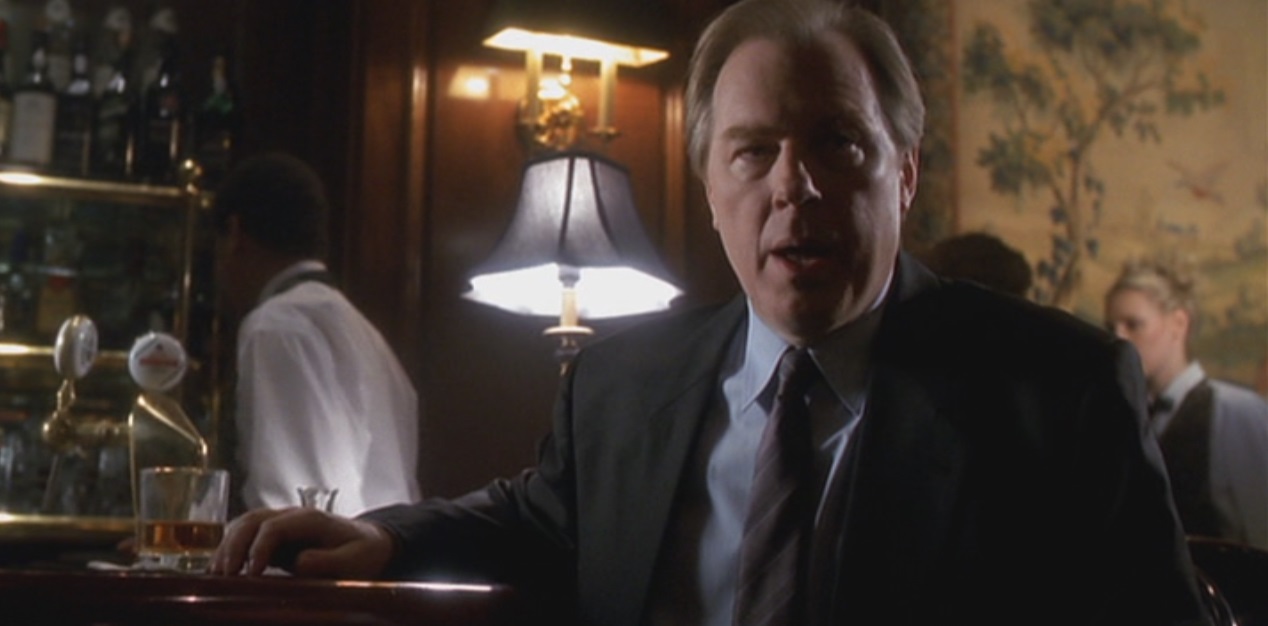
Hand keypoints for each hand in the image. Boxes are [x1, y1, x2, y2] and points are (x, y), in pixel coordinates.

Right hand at [209, 507, 394, 578]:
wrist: (369, 544)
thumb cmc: (363, 553)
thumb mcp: (355, 561)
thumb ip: (329, 561)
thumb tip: (298, 563)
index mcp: (310, 519)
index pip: (274, 526)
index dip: (258, 548)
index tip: (251, 573)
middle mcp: (291, 516)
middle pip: (252, 520)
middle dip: (234, 545)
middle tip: (224, 575)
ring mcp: (281, 524)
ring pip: (244, 525)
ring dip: (227, 547)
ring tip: (216, 575)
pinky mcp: (274, 538)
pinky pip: (245, 536)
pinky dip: (229, 550)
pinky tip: (219, 571)